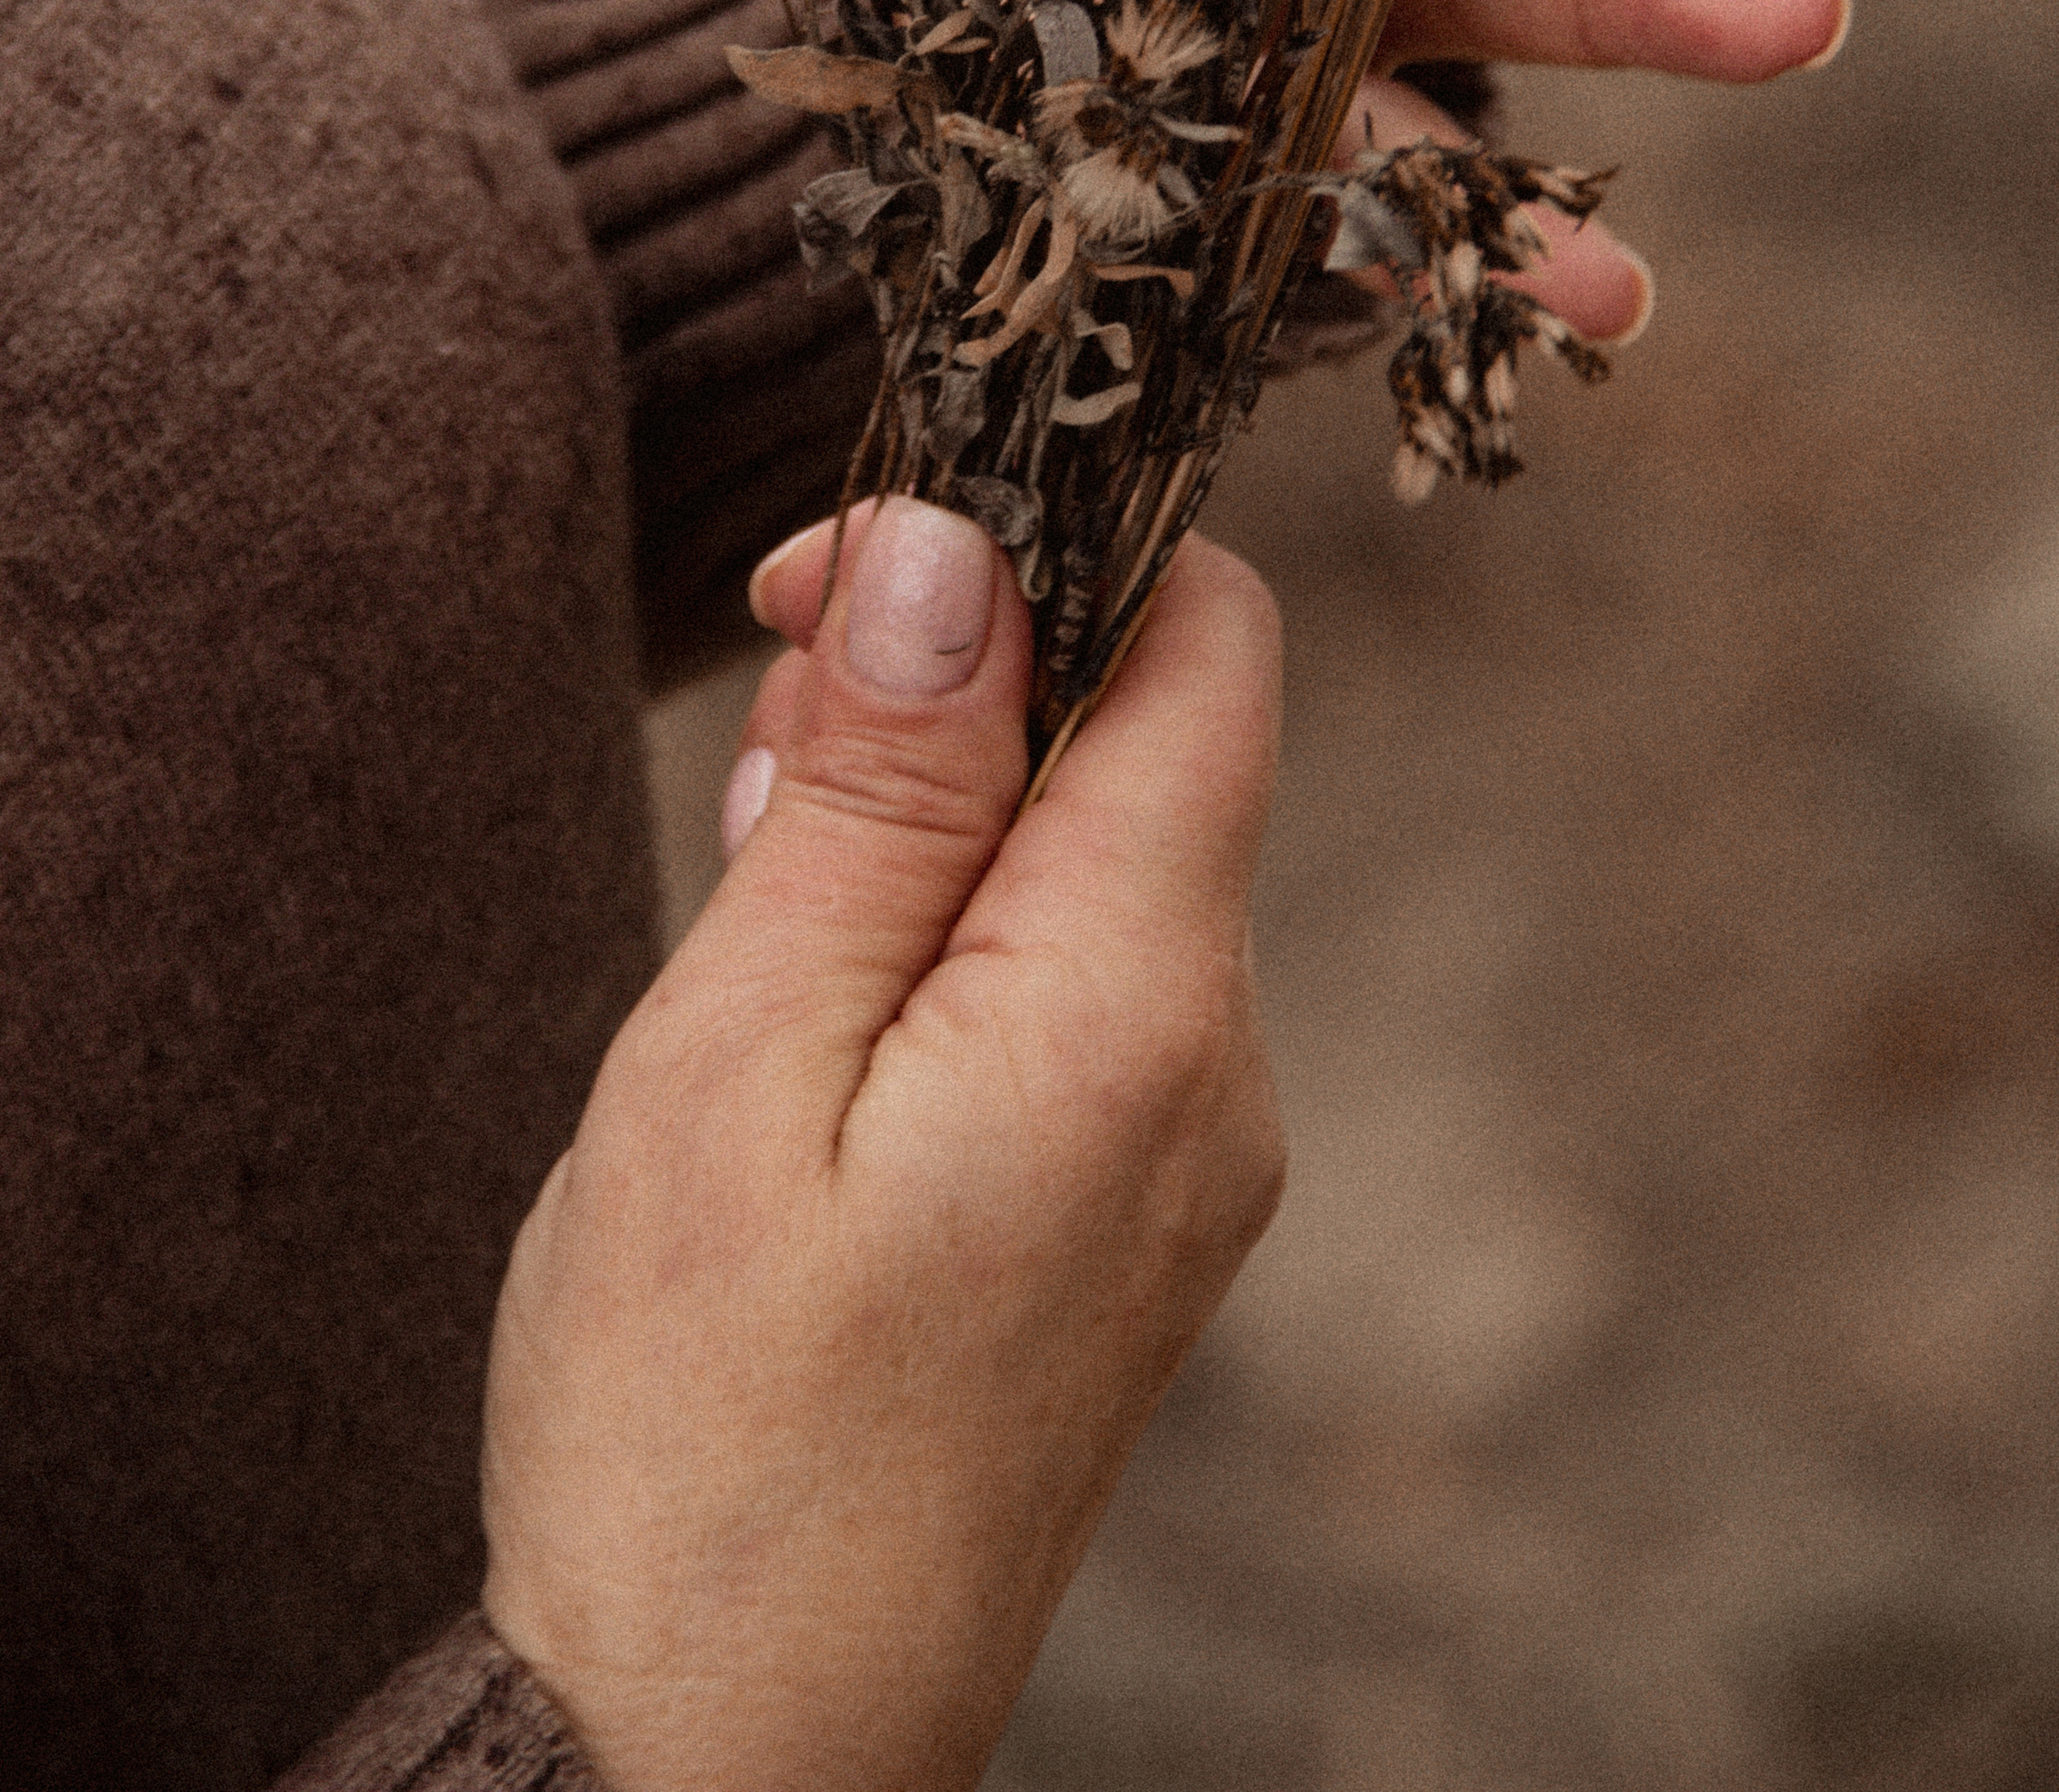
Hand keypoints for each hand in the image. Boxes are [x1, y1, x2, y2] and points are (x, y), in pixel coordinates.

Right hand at [480, 501, 1282, 1791]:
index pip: (1209, 643)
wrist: (715, 1761)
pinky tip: (806, 1024)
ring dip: (930, 826)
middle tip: (765, 779)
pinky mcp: (1128, 1223)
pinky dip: (945, 946)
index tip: (847, 578)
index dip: (1047, 544)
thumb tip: (962, 546)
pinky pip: (1070, 997)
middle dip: (954, 697)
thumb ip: (881, 795)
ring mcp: (1185, 1160)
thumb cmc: (688, 1435)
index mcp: (1138, 1007)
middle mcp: (1214, 1071)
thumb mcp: (738, 1062)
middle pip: (1142, 746)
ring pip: (1090, 868)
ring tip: (758, 920)